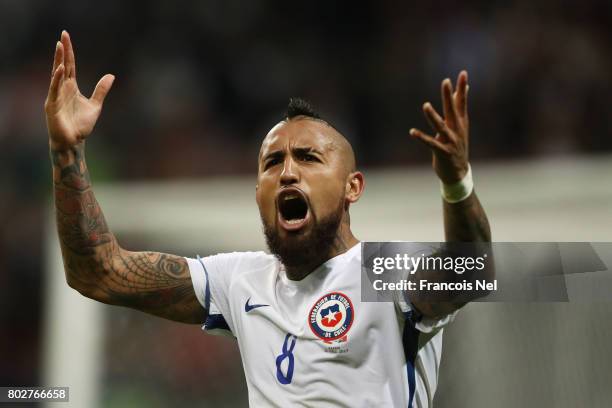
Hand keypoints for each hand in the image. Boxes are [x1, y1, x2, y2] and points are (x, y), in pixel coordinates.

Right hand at [44, 30, 114, 150]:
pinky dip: (57, 80)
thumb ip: (101, 90)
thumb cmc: (81, 125)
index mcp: (71, 87)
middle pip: (62, 66)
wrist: (73, 142)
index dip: (69, 52)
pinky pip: (54, 90)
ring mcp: (56, 96)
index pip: (70, 65)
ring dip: (58, 61)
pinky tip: (60, 70)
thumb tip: (111, 75)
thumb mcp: (95, 105)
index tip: (66, 37)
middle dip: (63, 51)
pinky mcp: (52, 105)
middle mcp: (62, 88)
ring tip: (59, 46)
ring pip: (56, 75)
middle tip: (63, 35)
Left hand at [410, 71, 468, 183]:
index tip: (462, 73)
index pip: (461, 102)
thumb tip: (463, 89)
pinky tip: (412, 132)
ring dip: (433, 116)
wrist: (458, 173)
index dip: (462, 88)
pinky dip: (421, 137)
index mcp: (460, 122)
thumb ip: (459, 107)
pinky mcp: (443, 152)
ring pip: (440, 126)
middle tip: (446, 81)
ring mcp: (451, 141)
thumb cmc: (457, 146)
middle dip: (449, 96)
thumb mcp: (460, 126)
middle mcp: (457, 130)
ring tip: (425, 105)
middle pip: (452, 110)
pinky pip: (430, 143)